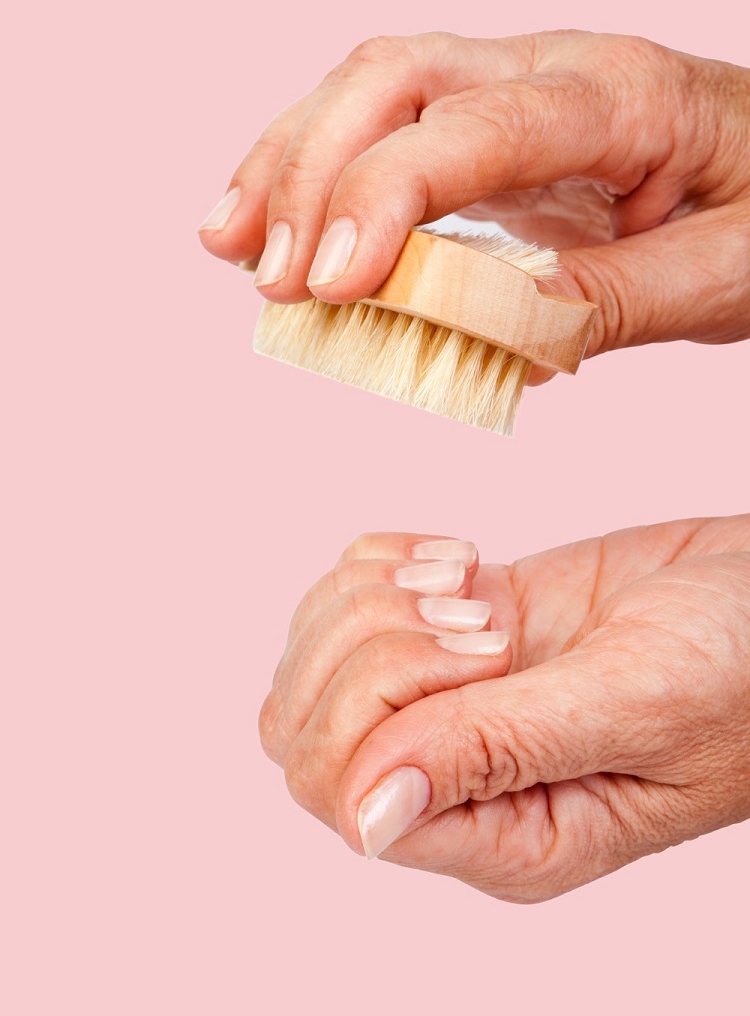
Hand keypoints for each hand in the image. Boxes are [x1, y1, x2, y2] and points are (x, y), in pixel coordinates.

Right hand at [200, 31, 749, 364]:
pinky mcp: (487, 126)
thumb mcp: (722, 272)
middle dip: (314, 172)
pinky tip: (272, 220)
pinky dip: (316, 171)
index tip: (331, 282)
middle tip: (272, 278)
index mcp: (623, 98)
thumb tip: (497, 327)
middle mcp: (552, 71)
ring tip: (229, 243)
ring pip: (372, 87)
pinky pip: (385, 126)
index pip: (475, 127)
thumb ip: (613, 300)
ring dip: (290, 161)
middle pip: (396, 78)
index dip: (387, 196)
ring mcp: (512, 88)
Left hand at [259, 518, 749, 902]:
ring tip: (475, 589)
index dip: (378, 700)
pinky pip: (355, 592)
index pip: (340, 791)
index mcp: (501, 836)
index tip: (486, 647)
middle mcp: (458, 779)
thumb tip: (366, 812)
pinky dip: (387, 559)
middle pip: (308, 723)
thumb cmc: (743, 671)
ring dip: (380, 596)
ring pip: (319, 651)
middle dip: (374, 642)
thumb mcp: (634, 708)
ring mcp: (449, 699)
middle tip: (480, 618)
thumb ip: (500, 753)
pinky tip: (464, 561)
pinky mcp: (454, 630)